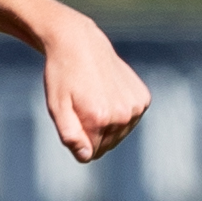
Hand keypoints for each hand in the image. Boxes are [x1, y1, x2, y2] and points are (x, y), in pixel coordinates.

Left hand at [41, 14, 149, 162]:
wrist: (79, 44)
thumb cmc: (62, 77)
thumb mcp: (57, 107)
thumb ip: (70, 135)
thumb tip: (86, 156)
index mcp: (100, 119)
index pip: (91, 153)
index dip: (78, 139)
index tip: (71, 119)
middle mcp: (123, 114)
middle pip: (107, 145)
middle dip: (92, 133)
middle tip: (81, 107)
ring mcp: (137, 106)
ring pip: (120, 134)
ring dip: (106, 124)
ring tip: (94, 99)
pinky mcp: (143, 98)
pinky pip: (130, 120)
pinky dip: (119, 113)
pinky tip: (107, 94)